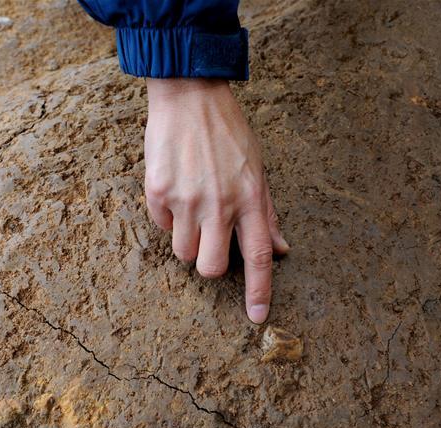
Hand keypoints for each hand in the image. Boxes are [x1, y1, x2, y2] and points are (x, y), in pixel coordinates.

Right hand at [143, 78, 289, 323]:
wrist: (189, 96)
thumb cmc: (228, 132)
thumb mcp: (258, 169)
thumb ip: (267, 213)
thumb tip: (282, 249)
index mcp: (250, 199)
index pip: (258, 257)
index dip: (259, 291)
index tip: (257, 317)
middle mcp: (219, 204)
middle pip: (211, 268)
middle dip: (209, 265)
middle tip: (209, 243)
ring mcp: (186, 199)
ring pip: (183, 252)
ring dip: (187, 239)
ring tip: (191, 206)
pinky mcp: (158, 192)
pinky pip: (161, 225)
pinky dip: (168, 216)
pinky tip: (175, 188)